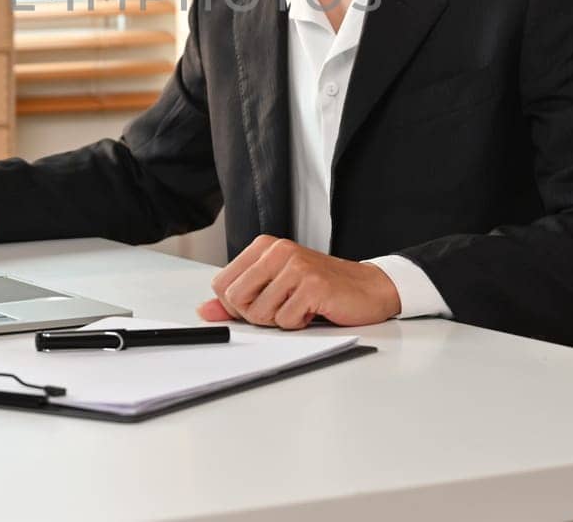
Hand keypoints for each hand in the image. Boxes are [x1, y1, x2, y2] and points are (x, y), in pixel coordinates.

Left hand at [197, 235, 400, 329]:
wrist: (367, 287)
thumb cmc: (320, 287)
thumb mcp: (274, 288)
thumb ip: (237, 298)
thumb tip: (204, 310)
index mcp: (263, 247)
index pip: (221, 284)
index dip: (236, 305)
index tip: (259, 303)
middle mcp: (277, 251)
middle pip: (235, 299)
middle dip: (255, 315)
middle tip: (280, 308)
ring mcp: (296, 266)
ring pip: (259, 313)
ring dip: (279, 321)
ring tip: (299, 307)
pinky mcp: (313, 285)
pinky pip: (286, 320)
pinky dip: (298, 324)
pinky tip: (314, 310)